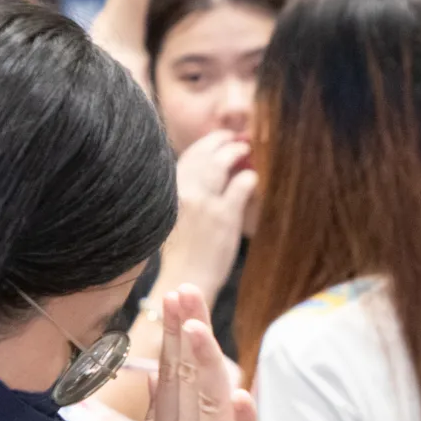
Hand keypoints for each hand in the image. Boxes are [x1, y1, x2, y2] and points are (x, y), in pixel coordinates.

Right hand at [165, 131, 256, 292]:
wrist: (185, 281)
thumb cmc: (181, 255)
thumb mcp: (174, 218)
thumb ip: (187, 195)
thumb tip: (207, 175)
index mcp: (167, 192)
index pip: (187, 158)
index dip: (203, 146)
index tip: (216, 141)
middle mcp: (183, 192)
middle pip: (203, 155)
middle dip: (219, 142)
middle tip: (234, 140)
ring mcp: (203, 203)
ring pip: (220, 164)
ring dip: (234, 152)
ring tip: (245, 150)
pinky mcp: (223, 216)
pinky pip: (240, 185)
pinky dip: (248, 178)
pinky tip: (253, 178)